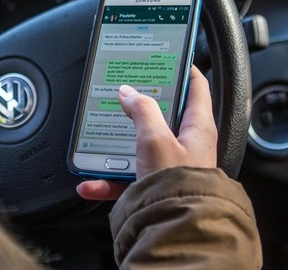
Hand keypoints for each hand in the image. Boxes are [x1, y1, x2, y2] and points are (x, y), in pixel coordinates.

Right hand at [77, 66, 217, 200]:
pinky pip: (126, 178)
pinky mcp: (154, 185)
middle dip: (140, 106)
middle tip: (124, 93)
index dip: (183, 69)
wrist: (175, 228)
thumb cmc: (177, 183)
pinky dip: (106, 180)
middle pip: (163, 115)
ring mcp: (169, 165)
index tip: (167, 58)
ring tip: (99, 141)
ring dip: (116, 147)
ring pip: (139, 147)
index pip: (196, 87)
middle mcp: (186, 145)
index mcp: (197, 127)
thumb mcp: (155, 137)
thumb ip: (141, 110)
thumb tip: (129, 92)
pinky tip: (90, 183)